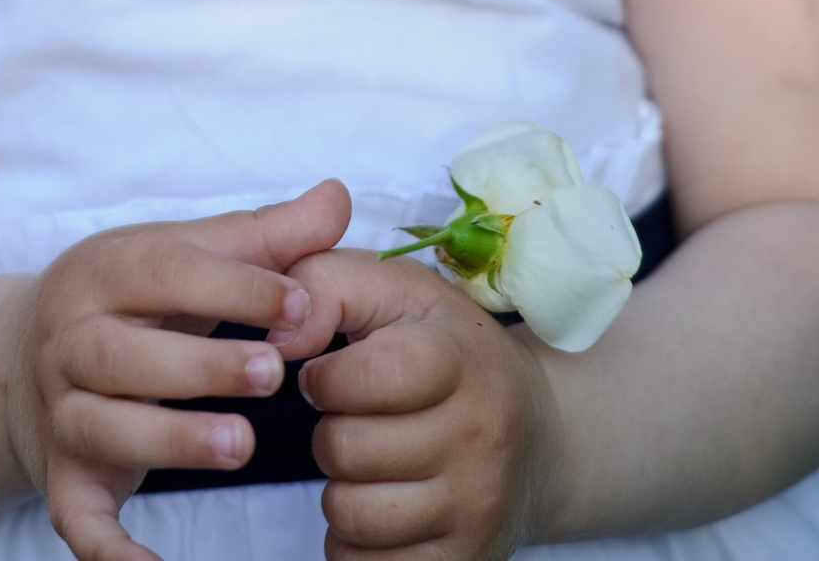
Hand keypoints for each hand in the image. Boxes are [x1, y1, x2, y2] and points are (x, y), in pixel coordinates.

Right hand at [4, 181, 353, 560]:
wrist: (22, 354)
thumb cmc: (131, 299)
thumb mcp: (186, 254)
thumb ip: (265, 235)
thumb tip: (338, 197)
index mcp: (102, 272)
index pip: (163, 271)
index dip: (235, 285)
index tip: (303, 302)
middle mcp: (68, 341)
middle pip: (118, 356)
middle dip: (197, 366)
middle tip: (273, 374)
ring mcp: (60, 412)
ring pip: (99, 429)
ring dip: (168, 440)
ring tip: (242, 446)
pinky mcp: (61, 477)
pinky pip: (75, 517)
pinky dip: (108, 548)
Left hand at [280, 249, 565, 560]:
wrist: (542, 439)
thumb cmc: (448, 353)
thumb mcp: (399, 293)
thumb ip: (326, 284)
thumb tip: (276, 340)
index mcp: (463, 360)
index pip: (370, 376)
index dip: (327, 378)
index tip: (332, 375)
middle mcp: (480, 435)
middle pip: (343, 449)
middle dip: (332, 431)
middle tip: (360, 420)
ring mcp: (476, 505)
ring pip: (349, 514)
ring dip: (341, 489)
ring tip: (373, 463)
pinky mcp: (464, 560)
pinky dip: (355, 541)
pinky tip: (385, 504)